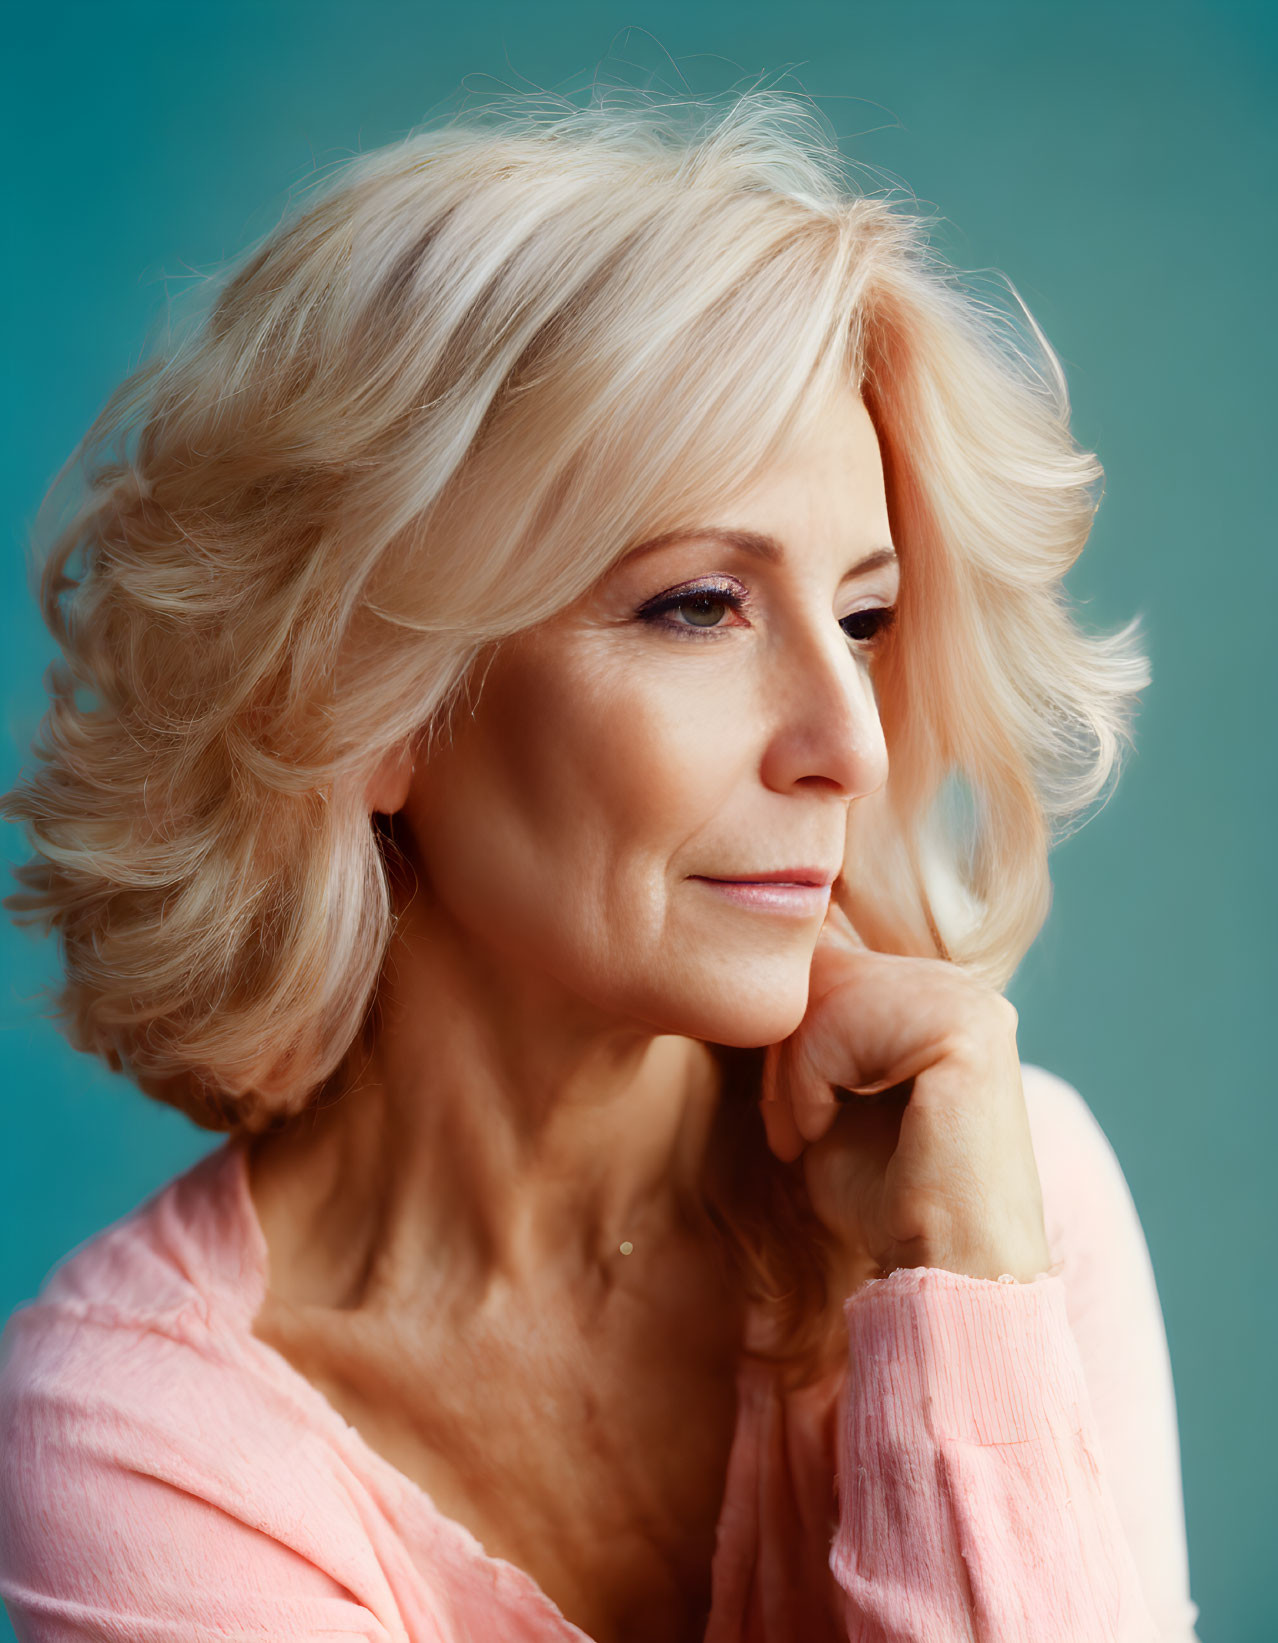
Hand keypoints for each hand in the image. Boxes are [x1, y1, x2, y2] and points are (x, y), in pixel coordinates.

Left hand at [760, 900, 1052, 1290]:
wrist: (942, 1273)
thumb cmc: (882, 1201)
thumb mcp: (832, 1095)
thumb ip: (814, 1033)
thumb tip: (774, 974)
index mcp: (938, 1000)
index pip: (829, 968)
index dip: (788, 1039)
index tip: (790, 1119)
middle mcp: (960, 988)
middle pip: (822, 972)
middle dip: (785, 1055)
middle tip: (791, 1131)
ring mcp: (966, 1001)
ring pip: (823, 994)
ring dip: (793, 1077)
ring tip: (810, 1136)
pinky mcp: (961, 1028)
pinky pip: (834, 1024)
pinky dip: (808, 1086)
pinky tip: (827, 1133)